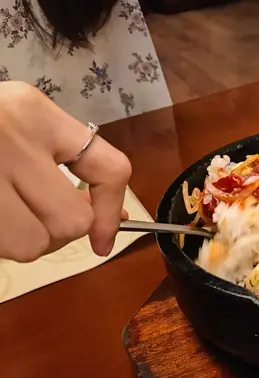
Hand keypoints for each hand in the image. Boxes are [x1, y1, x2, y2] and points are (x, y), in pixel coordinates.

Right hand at [0, 81, 130, 261]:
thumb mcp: (17, 123)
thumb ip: (60, 163)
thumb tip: (103, 224)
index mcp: (34, 113)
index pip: (109, 168)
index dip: (112, 213)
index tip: (103, 241)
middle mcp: (10, 137)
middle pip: (71, 221)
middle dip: (56, 233)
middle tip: (29, 218)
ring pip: (32, 245)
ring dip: (19, 242)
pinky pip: (0, 248)